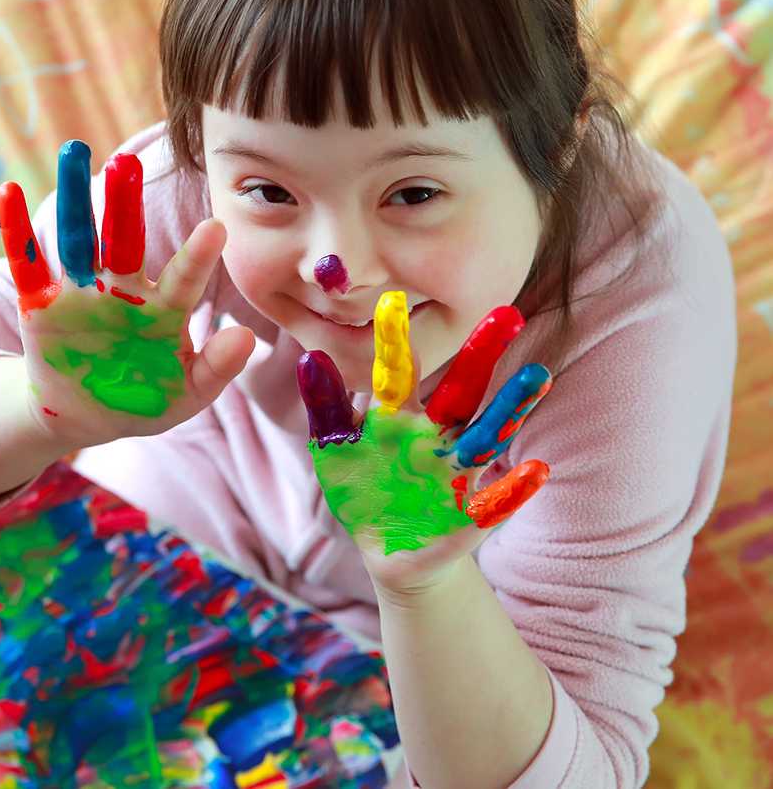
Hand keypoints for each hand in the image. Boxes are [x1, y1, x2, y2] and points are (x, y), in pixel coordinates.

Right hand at [0, 140, 254, 449]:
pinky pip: (28, 264)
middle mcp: (124, 291)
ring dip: (75, 199)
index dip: (198, 256)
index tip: (217, 227)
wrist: (89, 415)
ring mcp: (83, 294)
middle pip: (126, 241)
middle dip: (126, 204)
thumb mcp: (187, 394)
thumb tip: (248, 337)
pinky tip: (9, 192)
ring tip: (74, 153)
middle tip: (127, 163)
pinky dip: (16, 232)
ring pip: (78, 239)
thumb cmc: (147, 399)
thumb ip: (217, 368)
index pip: (184, 279)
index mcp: (164, 310)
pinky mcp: (42, 305)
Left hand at [296, 294, 551, 596]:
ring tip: (537, 375)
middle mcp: (435, 434)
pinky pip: (495, 501)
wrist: (388, 550)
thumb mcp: (335, 450)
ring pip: (487, 434)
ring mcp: (456, 472)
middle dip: (481, 354)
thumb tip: (310, 357)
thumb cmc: (362, 490)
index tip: (392, 298)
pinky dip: (514, 488)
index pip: (399, 371)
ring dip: (511, 408)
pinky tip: (536, 470)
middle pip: (461, 389)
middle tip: (507, 313)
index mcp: (399, 416)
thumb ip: (327, 408)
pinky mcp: (469, 515)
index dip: (395, 340)